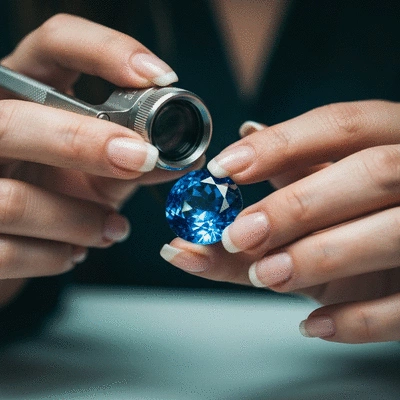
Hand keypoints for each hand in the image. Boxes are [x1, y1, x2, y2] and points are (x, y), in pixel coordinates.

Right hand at [0, 14, 197, 303]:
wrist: (12, 237)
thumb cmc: (56, 193)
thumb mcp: (97, 170)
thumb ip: (134, 160)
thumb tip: (185, 159)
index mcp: (24, 96)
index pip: (55, 44)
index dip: (107, 51)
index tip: (158, 78)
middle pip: (19, 121)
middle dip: (86, 143)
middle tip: (142, 159)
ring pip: (14, 200)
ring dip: (79, 221)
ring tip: (111, 231)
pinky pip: (8, 252)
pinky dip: (53, 257)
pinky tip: (72, 253)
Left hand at [161, 101, 399, 343]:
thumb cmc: (369, 214)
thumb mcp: (335, 187)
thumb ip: (294, 166)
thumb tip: (247, 133)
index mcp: (392, 139)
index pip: (341, 125)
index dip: (279, 144)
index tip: (224, 168)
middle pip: (371, 172)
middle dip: (296, 206)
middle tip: (237, 234)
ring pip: (395, 234)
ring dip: (318, 258)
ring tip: (266, 275)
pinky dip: (358, 320)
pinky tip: (313, 324)